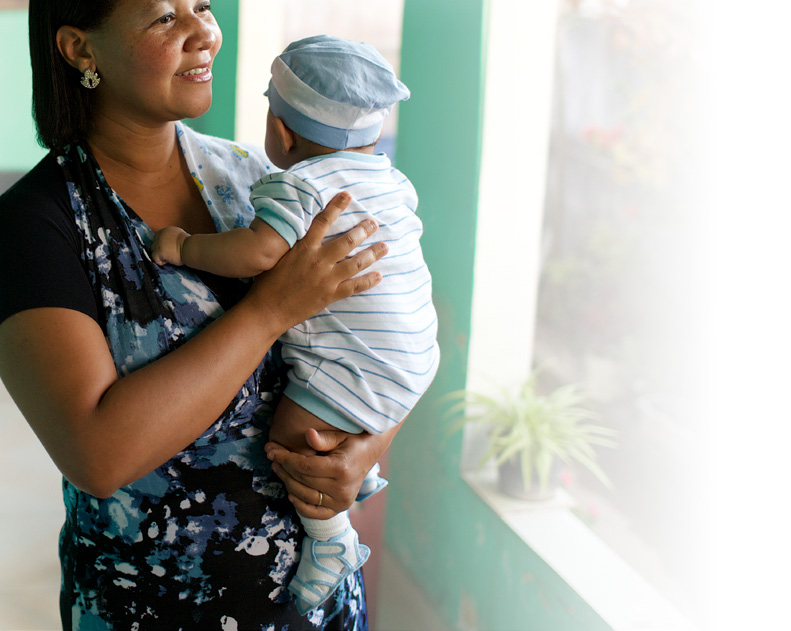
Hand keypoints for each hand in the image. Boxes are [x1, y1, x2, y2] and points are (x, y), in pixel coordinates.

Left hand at [151, 226, 189, 265]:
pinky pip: (155, 259)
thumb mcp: (180, 237)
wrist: (191, 248)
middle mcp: (160, 234)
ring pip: (153, 251)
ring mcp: (158, 243)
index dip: (162, 244)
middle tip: (170, 254)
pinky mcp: (158, 251)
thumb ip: (173, 239)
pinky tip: (169, 260)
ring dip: (161, 255)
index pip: (158, 237)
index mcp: (167, 230)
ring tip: (170, 257)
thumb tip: (172, 245)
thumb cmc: (190, 245)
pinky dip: (161, 262)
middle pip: (154, 244)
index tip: (168, 249)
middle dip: (160, 250)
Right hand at [243, 192, 387, 332]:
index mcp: (304, 248)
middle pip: (347, 241)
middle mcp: (318, 261)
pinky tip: (379, 276)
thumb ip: (293, 243)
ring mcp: (327, 279)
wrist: (267, 309)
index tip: (347, 196)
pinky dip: (368, 281)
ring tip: (385, 246)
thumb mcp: (278, 256)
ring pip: (356, 263)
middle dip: (363, 230)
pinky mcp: (330, 295)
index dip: (336, 206)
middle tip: (374, 223)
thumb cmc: (268, 282)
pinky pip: (354, 287)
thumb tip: (301, 228)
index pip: (323, 221)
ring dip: (372, 254)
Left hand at [265, 424, 400, 518]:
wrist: (369, 453)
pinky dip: (299, 505)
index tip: (272, 449)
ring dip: (287, 483)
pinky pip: (314, 512)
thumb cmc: (352, 441)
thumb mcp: (340, 435)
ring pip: (304, 496)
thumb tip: (308, 434)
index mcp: (341, 469)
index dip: (285, 458)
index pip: (304, 467)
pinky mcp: (339, 508)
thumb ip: (324, 438)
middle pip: (302, 481)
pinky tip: (290, 492)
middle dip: (283, 468)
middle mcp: (342, 489)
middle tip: (271, 456)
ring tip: (278, 468)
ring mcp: (341, 502)